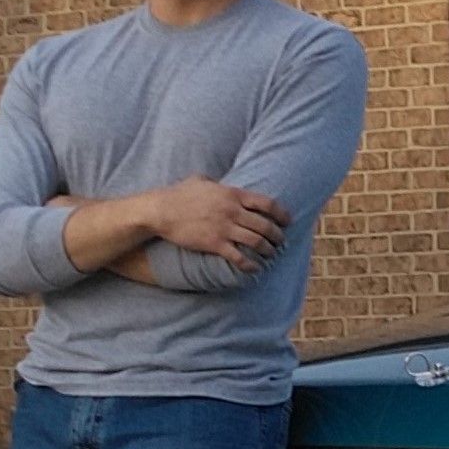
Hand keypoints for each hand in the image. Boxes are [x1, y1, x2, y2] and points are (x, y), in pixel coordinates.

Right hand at [150, 177, 291, 270]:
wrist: (161, 210)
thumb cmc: (179, 194)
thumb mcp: (201, 180)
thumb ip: (216, 182)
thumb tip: (219, 182)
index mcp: (232, 194)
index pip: (267, 204)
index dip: (281, 214)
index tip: (287, 221)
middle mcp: (233, 211)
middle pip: (266, 226)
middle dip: (278, 236)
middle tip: (281, 242)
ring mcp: (224, 228)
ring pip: (257, 242)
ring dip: (268, 250)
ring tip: (272, 254)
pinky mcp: (215, 244)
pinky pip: (239, 257)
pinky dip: (250, 264)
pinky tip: (255, 268)